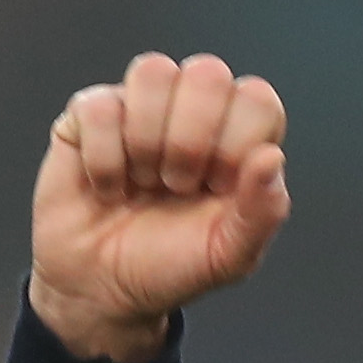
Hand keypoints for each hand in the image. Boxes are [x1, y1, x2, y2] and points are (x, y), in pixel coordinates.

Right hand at [30, 51, 288, 362]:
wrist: (102, 290)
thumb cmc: (168, 266)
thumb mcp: (228, 256)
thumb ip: (262, 212)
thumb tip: (272, 158)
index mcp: (236, 138)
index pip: (257, 99)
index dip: (237, 144)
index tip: (218, 189)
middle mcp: (192, 111)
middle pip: (208, 72)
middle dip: (192, 140)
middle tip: (178, 186)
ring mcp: (140, 107)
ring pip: (154, 71)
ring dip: (147, 141)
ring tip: (144, 183)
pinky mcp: (90, 114)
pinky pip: (100, 107)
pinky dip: (105, 160)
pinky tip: (109, 187)